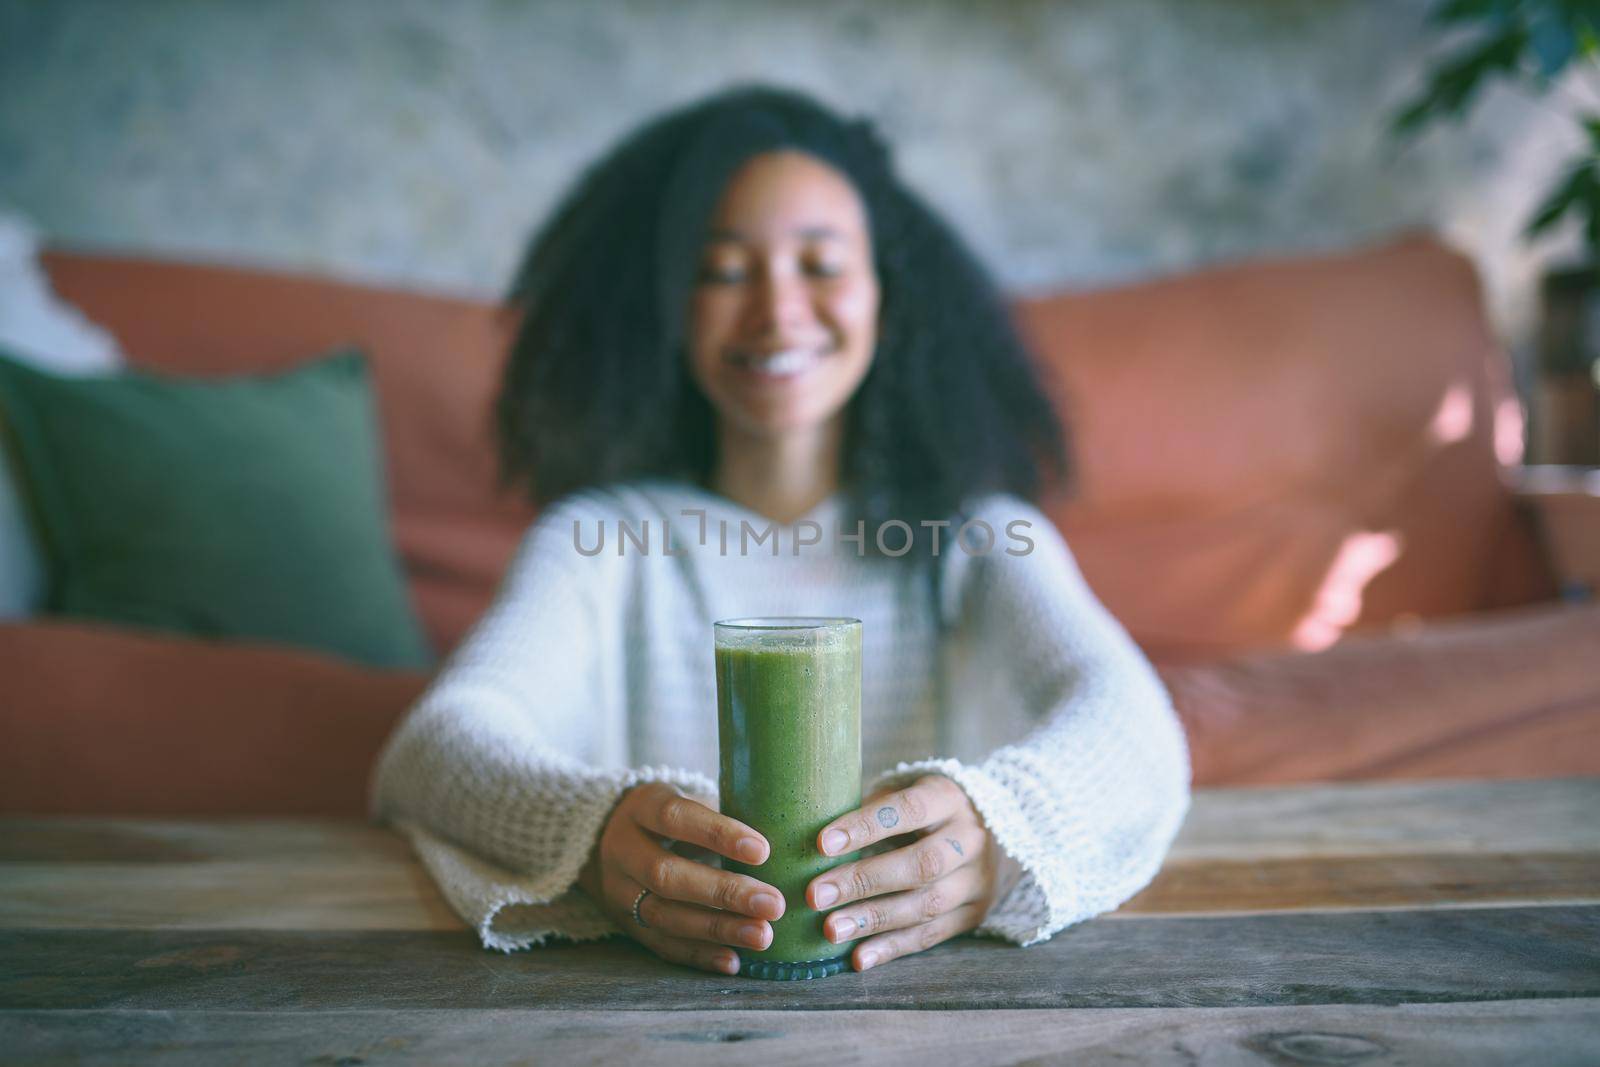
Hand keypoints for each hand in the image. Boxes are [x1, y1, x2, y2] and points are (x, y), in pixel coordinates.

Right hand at [577, 782, 784, 975]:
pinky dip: (698, 955)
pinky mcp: (624, 923)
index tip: (763, 850)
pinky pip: (660, 944)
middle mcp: (622, 848)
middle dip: (723, 892)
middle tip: (773, 904)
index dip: (717, 834)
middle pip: (667, 874)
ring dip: (717, 929)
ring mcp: (618, 889)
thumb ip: (721, 813)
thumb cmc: (668, 816)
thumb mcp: (685, 798)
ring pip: (664, 914)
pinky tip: (733, 960)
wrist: (601, 838)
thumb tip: (782, 833)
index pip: (675, 817)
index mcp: (641, 806)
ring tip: (762, 936)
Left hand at [806, 774, 998, 970]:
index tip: (822, 843)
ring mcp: (976, 880)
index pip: (908, 810)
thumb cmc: (924, 808)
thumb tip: (810, 833)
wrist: (989, 833)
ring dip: (874, 920)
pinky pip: (931, 935)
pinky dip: (892, 947)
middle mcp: (970, 839)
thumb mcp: (904, 790)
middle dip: (864, 881)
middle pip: (921, 864)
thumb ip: (869, 807)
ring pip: (926, 905)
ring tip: (830, 929)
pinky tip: (858, 957)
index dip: (866, 826)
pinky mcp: (973, 914)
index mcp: (948, 798)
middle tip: (817, 895)